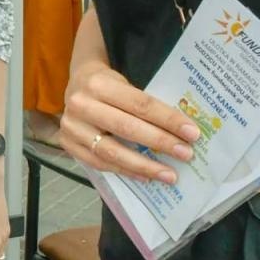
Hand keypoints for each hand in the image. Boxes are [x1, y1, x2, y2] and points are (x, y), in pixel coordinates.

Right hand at [59, 59, 199, 183]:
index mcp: (98, 82)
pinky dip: (125, 171)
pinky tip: (146, 177)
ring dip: (144, 165)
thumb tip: (181, 129)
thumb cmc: (108, 84)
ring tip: (169, 175)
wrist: (76, 84)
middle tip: (186, 154)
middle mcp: (81, 104)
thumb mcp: (123, 82)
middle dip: (160, 142)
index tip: (192, 133)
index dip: (167, 119)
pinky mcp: (67, 144)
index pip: (139, 104)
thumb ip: (144, 103)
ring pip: (112, 151)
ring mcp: (71, 126)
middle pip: (127, 128)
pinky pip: (100, 164)